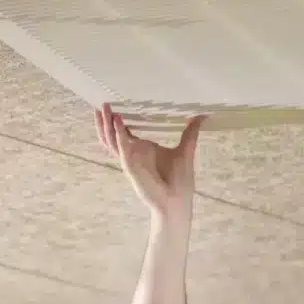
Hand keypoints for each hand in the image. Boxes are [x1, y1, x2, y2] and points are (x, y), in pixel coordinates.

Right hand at [97, 105, 204, 222]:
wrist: (177, 201)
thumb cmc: (179, 180)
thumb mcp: (185, 150)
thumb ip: (190, 132)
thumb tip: (202, 116)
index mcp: (142, 149)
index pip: (124, 131)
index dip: (116, 119)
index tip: (113, 103)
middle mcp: (133, 153)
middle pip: (111, 134)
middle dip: (104, 120)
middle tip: (101, 102)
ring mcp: (129, 159)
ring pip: (110, 140)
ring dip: (105, 124)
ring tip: (103, 107)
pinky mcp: (130, 165)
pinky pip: (120, 147)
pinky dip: (117, 133)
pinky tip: (117, 119)